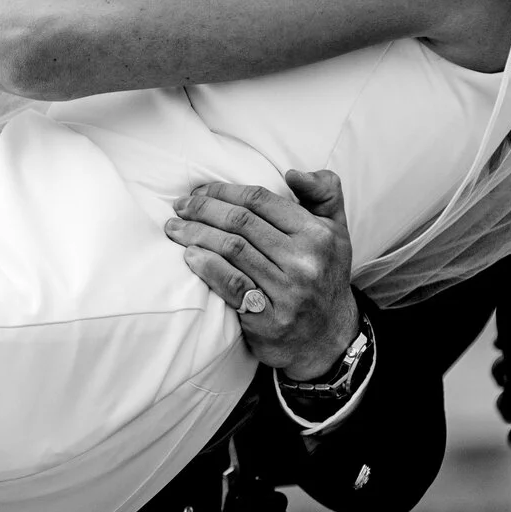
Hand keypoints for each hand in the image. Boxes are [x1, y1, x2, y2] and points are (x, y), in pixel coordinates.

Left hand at [164, 169, 357, 377]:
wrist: (330, 338)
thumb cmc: (325, 275)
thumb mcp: (336, 230)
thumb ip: (323, 192)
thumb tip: (292, 173)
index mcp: (317, 234)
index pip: (260, 200)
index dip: (223, 191)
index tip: (199, 191)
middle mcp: (305, 261)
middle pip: (241, 222)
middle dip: (203, 209)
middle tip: (180, 207)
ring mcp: (288, 292)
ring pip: (232, 250)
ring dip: (196, 235)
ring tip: (174, 228)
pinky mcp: (270, 320)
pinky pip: (231, 285)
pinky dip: (207, 267)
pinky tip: (189, 256)